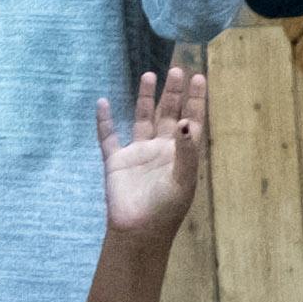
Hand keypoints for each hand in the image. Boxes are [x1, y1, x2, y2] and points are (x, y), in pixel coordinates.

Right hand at [95, 64, 210, 240]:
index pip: (192, 120)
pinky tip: (103, 103)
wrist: (138, 232)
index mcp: (180, 154)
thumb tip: (185, 121)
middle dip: (173, 93)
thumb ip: (186, 150)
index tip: (199, 77)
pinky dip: (105, 120)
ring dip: (145, 98)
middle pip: (168, 114)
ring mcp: (138, 154)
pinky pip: (109, 137)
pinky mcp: (116, 162)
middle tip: (176, 70)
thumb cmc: (166, 210)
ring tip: (148, 75)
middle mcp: (160, 150)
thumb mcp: (183, 180)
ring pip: (142, 119)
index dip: (196, 100)